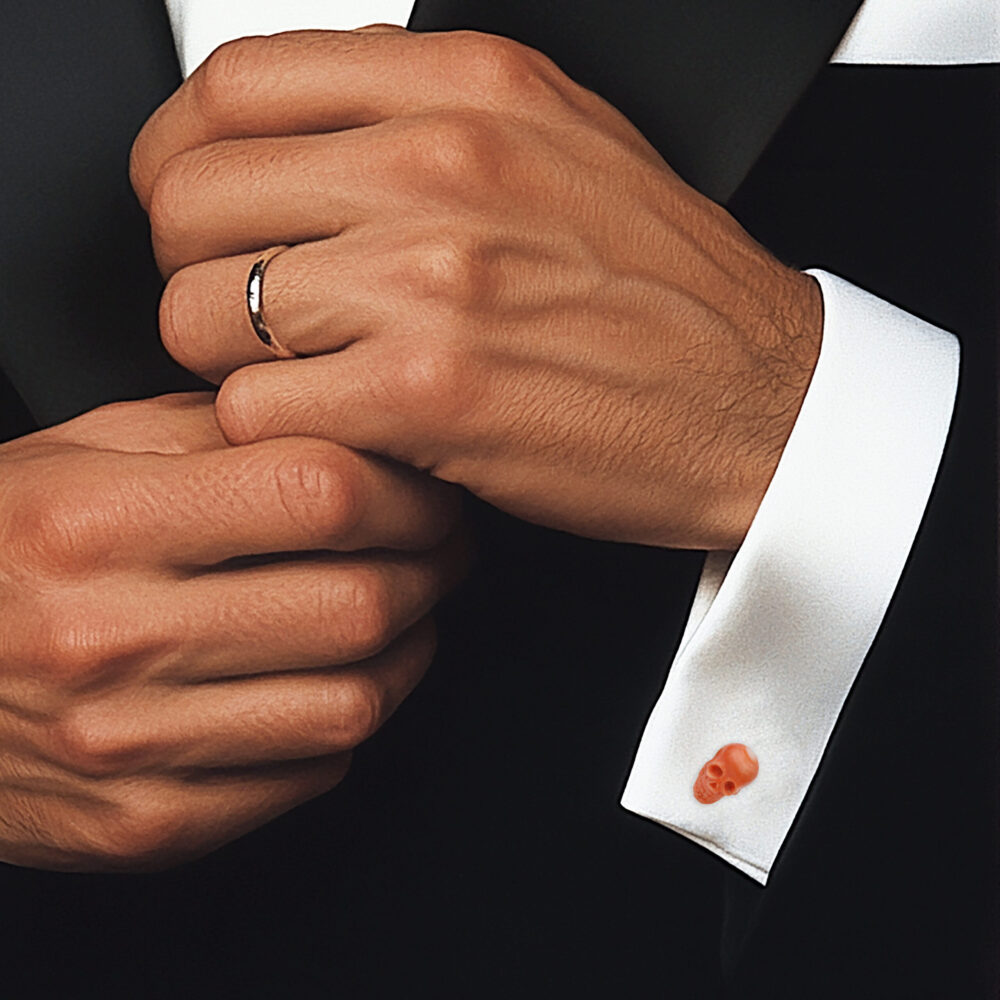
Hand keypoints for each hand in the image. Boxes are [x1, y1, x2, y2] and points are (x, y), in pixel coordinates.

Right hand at [0, 393, 464, 870]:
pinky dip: (348, 722)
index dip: (406, 489)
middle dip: (433, 569)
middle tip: (440, 546)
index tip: (426, 488)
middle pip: (357, 602)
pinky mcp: (146, 823)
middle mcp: (115, 639)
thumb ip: (211, 433)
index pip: (321, 492)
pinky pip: (305, 775)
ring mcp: (131, 747)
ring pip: (351, 704)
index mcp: (102, 524)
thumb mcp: (79, 454)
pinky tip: (333, 679)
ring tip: (403, 613)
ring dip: (408, 652)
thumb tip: (346, 428)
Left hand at [131, 28, 821, 550]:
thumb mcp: (563, 145)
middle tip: (243, 310)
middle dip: (191, 268)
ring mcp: (429, 284)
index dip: (177, 154)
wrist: (758, 399)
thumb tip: (298, 132)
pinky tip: (341, 427)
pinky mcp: (427, 397)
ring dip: (230, 360)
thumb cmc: (664, 288)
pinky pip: (258, 408)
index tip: (191, 202)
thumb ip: (425, 118)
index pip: (231, 89)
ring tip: (302, 378)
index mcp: (468, 90)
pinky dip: (279, 428)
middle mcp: (440, 170)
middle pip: (191, 201)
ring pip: (203, 314)